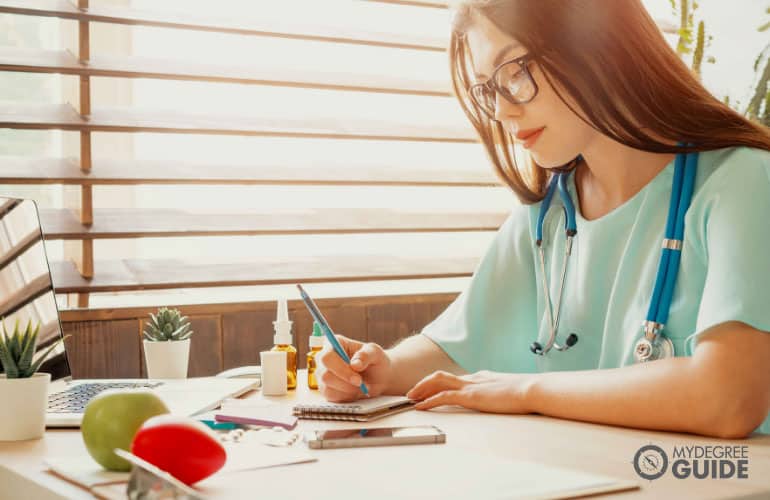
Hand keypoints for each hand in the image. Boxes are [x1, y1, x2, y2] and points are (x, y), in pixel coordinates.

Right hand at [316, 335, 391, 402]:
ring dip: (348, 390)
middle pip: (324, 374)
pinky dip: (346, 396)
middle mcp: (324, 359)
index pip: (327, 357)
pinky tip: (355, 391)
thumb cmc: (375, 361)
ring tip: (362, 386)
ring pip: (327, 387)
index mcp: (334, 344)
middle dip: (345, 383)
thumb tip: (354, 364)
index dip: (340, 369)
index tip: (357, 378)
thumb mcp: (376, 353)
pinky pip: (331, 397)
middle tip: (362, 384)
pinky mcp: (325, 389)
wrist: (379, 378)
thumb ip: (366, 355)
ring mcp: (323, 375)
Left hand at [406, 370, 535, 413]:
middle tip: (413, 392)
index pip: (455, 378)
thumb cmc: (526, 393)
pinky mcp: (470, 396)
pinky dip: (429, 400)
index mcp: (482, 377)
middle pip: (442, 377)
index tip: (431, 390)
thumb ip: (500, 393)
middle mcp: (473, 378)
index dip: (440, 384)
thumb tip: (502, 398)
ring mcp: (471, 385)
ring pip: (438, 382)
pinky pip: (443, 396)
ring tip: (411, 398)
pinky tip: (420, 406)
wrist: (532, 390)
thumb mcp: (509, 392)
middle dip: (425, 384)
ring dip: (422, 389)